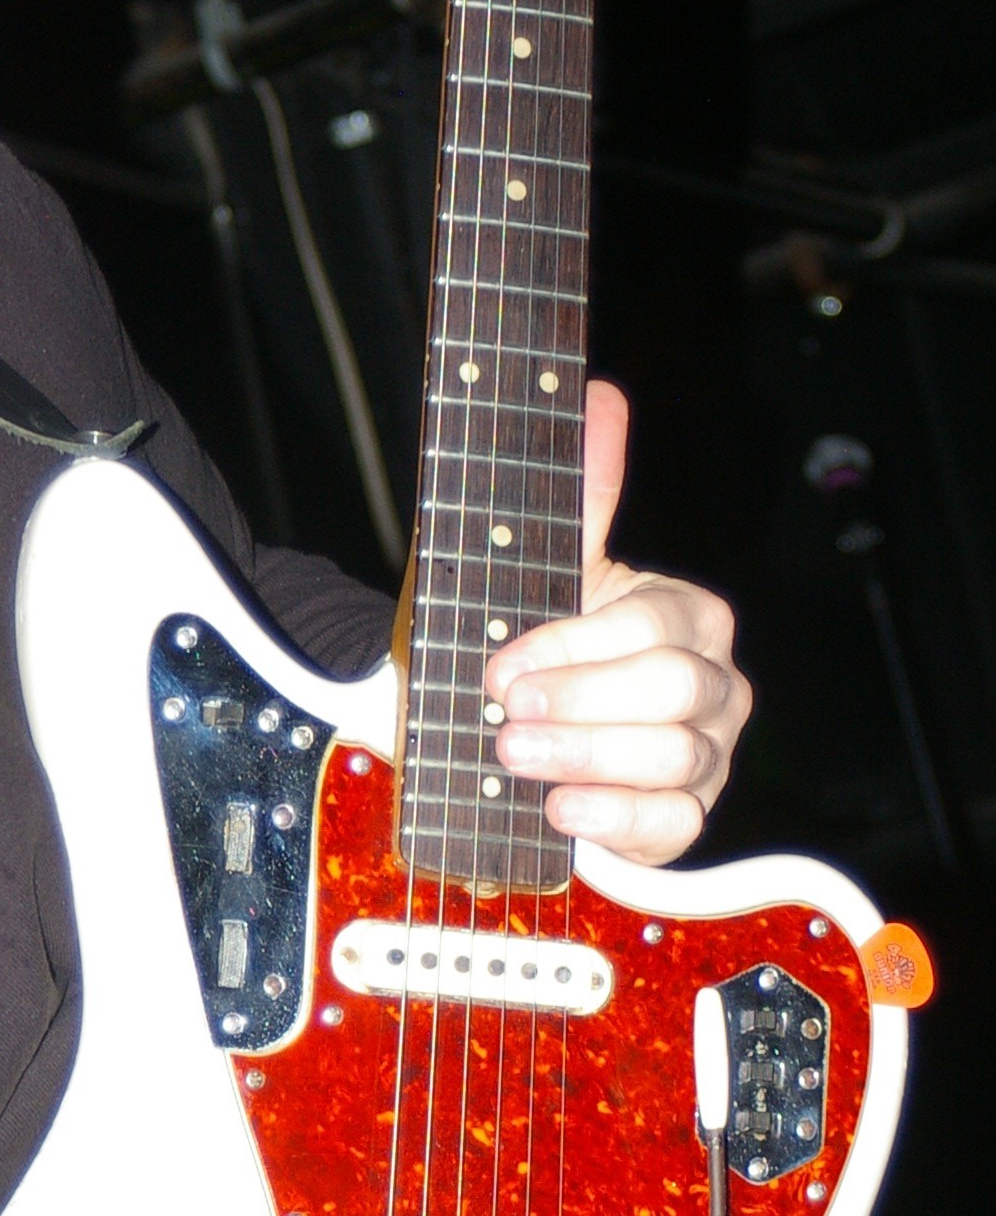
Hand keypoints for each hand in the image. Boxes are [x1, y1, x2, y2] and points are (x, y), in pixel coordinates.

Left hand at [484, 381, 751, 864]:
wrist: (533, 720)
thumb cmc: (547, 640)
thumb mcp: (555, 565)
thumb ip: (585, 490)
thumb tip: (600, 391)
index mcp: (691, 615)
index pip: (652, 626)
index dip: (575, 648)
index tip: (502, 665)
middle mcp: (714, 684)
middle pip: (670, 690)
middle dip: (580, 702)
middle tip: (504, 715)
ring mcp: (708, 755)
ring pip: (673, 756)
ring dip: (584, 756)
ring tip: (515, 754)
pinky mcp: (685, 817)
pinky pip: (671, 824)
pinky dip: (612, 816)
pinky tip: (559, 807)